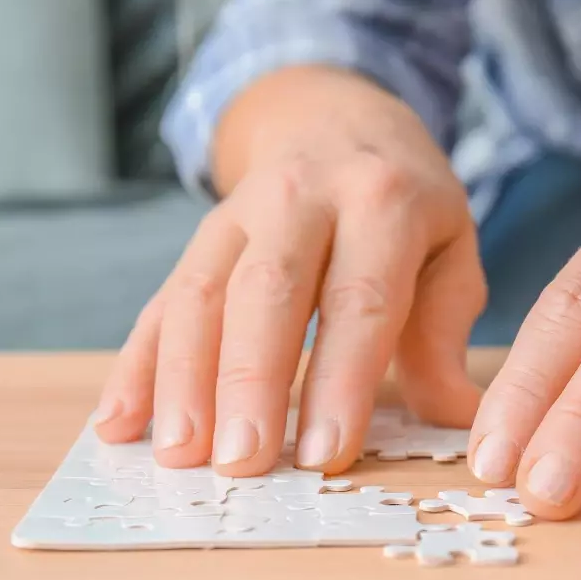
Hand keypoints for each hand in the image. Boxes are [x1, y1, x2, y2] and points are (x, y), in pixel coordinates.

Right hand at [94, 68, 484, 475]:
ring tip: (179, 454)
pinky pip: (161, 299)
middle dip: (249, 383)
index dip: (341, 379)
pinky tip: (118, 421)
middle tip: (240, 463)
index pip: (360, 299)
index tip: (324, 454)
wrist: (336, 116)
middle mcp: (301, 197)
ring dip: (183, 379)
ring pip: (200, 295)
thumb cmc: (405, 203)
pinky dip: (136, 363)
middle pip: (266, 294)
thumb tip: (462, 417)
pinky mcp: (199, 237)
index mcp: (381, 202)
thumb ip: (444, 331)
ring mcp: (238, 212)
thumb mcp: (448, 248)